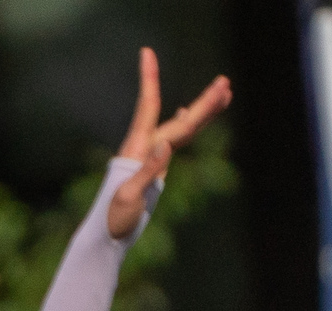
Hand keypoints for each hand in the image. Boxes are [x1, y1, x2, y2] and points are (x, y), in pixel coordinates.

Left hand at [106, 50, 230, 240]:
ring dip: (202, 110)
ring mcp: (149, 156)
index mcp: (137, 148)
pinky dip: (184, 125)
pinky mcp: (154, 167)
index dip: (149, 78)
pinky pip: (174, 139)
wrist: (105, 237)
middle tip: (225, 83)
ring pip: (180, 127)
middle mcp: (143, 147)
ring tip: (224, 92)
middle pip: (179, 119)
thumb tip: (167, 144)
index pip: (148, 106)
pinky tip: (187, 115)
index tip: (147, 51)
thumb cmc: (113, 218)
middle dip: (205, 102)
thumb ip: (148, 169)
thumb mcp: (129, 195)